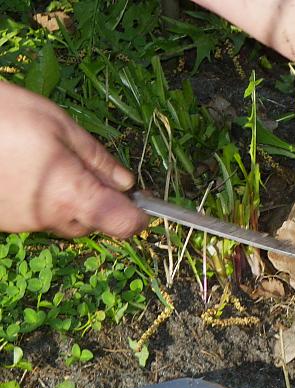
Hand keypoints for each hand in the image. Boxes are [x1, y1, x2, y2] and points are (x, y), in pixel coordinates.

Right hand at [0, 81, 146, 237]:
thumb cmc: (2, 115)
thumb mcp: (58, 124)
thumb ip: (96, 158)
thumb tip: (126, 182)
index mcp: (72, 195)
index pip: (123, 225)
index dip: (138, 216)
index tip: (141, 202)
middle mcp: (49, 217)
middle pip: (93, 223)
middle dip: (97, 200)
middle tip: (84, 165)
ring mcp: (21, 224)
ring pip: (62, 219)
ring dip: (67, 198)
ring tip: (45, 160)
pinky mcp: (2, 222)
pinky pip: (34, 216)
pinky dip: (38, 198)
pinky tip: (23, 169)